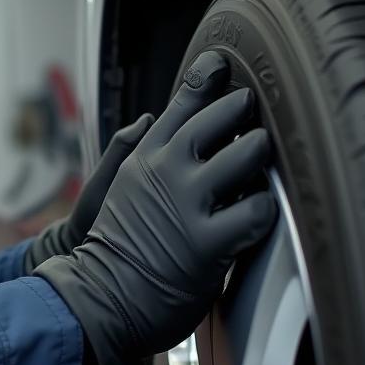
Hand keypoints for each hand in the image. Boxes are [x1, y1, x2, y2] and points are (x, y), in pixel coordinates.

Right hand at [33, 51, 276, 364]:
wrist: (97, 299)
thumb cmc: (111, 247)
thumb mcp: (113, 187)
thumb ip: (130, 150)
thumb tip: (149, 118)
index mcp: (143, 157)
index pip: (180, 106)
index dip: (206, 80)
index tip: (223, 66)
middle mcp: (165, 171)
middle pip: (218, 119)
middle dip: (243, 110)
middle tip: (255, 112)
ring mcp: (187, 204)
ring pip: (245, 155)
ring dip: (261, 154)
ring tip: (266, 160)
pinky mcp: (208, 242)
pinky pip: (256, 211)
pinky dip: (265, 209)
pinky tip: (262, 213)